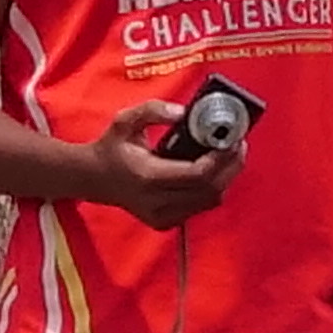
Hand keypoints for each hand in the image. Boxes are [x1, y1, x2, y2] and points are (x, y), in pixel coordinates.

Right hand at [85, 100, 243, 229]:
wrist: (94, 178)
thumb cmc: (112, 148)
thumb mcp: (126, 120)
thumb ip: (153, 110)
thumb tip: (183, 112)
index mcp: (148, 177)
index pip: (197, 174)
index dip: (220, 158)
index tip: (231, 140)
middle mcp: (156, 201)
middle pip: (210, 190)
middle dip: (231, 166)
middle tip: (239, 144)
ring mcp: (162, 216)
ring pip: (210, 201)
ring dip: (225, 177)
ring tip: (230, 154)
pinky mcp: (165, 222)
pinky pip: (200, 206)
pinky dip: (213, 188)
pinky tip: (213, 169)